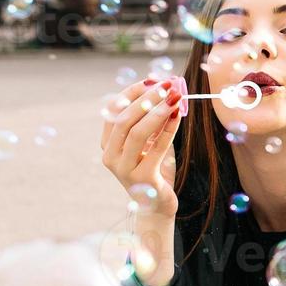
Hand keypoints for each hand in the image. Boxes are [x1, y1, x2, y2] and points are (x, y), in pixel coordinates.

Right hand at [101, 78, 180, 219]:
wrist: (157, 206)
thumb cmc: (154, 170)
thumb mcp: (150, 142)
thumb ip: (153, 121)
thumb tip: (165, 91)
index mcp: (107, 144)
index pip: (113, 110)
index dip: (131, 92)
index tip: (151, 79)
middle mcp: (110, 156)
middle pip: (123, 119)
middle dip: (146, 99)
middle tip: (166, 85)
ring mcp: (123, 169)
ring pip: (136, 133)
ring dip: (157, 112)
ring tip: (175, 97)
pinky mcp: (141, 179)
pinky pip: (156, 149)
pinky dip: (168, 130)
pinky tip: (178, 116)